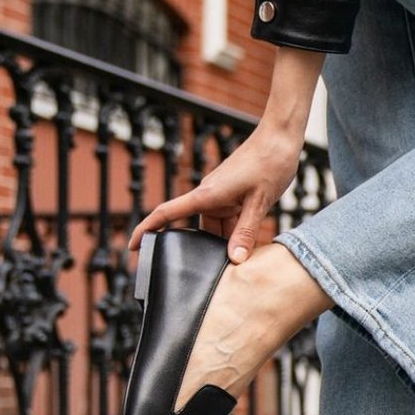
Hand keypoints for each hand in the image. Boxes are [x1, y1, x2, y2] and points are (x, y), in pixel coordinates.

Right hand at [128, 120, 303, 261]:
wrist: (281, 138)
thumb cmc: (269, 163)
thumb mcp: (260, 201)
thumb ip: (247, 232)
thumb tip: (236, 260)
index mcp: (206, 195)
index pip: (166, 213)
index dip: (146, 229)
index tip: (133, 246)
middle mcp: (208, 195)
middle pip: (197, 230)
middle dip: (205, 251)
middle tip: (214, 275)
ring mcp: (221, 195)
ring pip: (216, 227)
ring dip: (226, 242)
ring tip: (239, 261)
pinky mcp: (233, 195)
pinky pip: (228, 220)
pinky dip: (236, 233)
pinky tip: (248, 245)